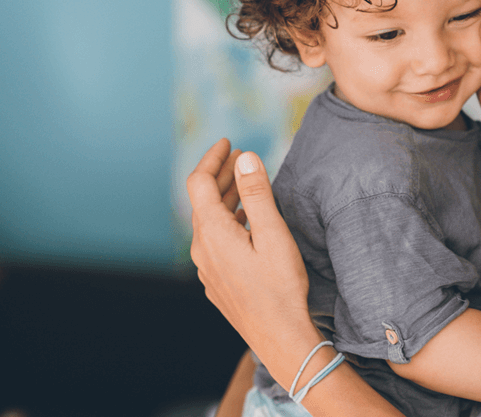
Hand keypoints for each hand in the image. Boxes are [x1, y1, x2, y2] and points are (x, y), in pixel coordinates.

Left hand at [187, 139, 321, 382]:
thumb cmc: (281, 287)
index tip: (228, 142)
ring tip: (244, 184)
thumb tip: (244, 157)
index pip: (199, 183)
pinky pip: (214, 243)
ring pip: (208, 223)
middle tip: (240, 158)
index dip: (211, 158)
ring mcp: (207, 269)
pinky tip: (245, 224)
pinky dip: (227, 222)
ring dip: (224, 200)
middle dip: (220, 175)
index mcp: (212, 233)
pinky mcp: (216, 282)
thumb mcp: (273, 234)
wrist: (280, 338)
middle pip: (202, 202)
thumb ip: (256, 193)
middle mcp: (202, 250)